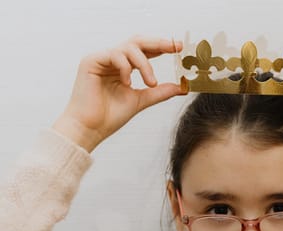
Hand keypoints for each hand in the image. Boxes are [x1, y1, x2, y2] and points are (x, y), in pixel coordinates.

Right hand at [52, 36, 185, 152]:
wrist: (90, 128)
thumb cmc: (110, 116)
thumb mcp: (142, 100)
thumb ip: (160, 92)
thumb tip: (182, 87)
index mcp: (124, 67)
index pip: (145, 51)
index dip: (162, 47)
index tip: (180, 47)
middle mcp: (113, 60)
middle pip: (138, 41)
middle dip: (158, 43)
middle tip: (175, 47)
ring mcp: (102, 59)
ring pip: (129, 48)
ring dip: (145, 65)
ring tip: (150, 83)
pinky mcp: (91, 61)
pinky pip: (114, 55)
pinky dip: (126, 68)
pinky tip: (127, 83)